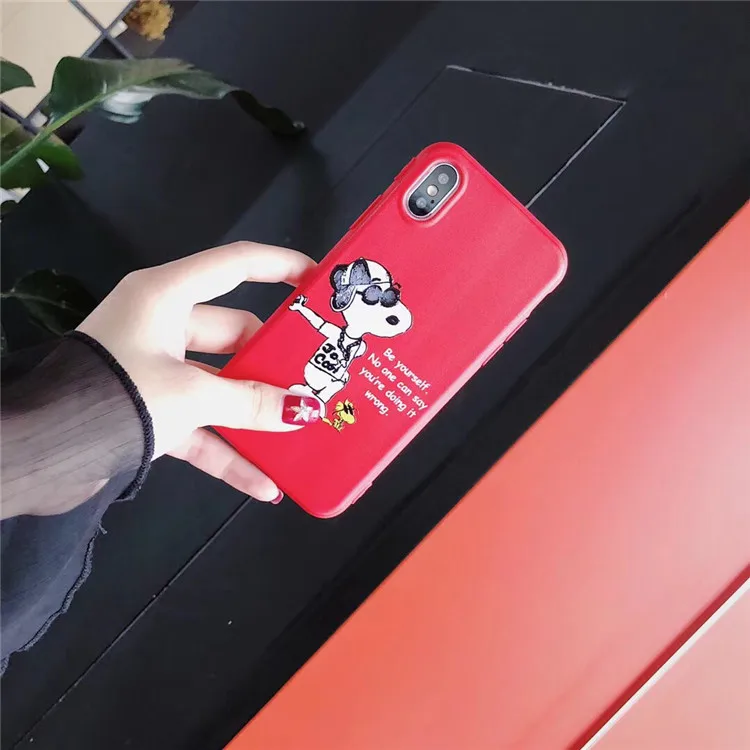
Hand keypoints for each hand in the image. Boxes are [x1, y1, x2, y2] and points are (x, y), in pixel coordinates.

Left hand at [78, 241, 320, 502]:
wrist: (42, 451)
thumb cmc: (119, 394)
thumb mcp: (192, 395)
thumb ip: (251, 402)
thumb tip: (304, 410)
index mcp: (166, 297)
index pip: (235, 265)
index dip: (280, 266)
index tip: (320, 282)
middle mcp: (162, 327)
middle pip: (235, 335)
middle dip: (275, 361)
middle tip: (319, 376)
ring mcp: (156, 371)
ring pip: (221, 387)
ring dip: (255, 414)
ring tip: (301, 431)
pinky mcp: (150, 412)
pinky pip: (200, 429)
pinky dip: (228, 453)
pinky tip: (264, 483)